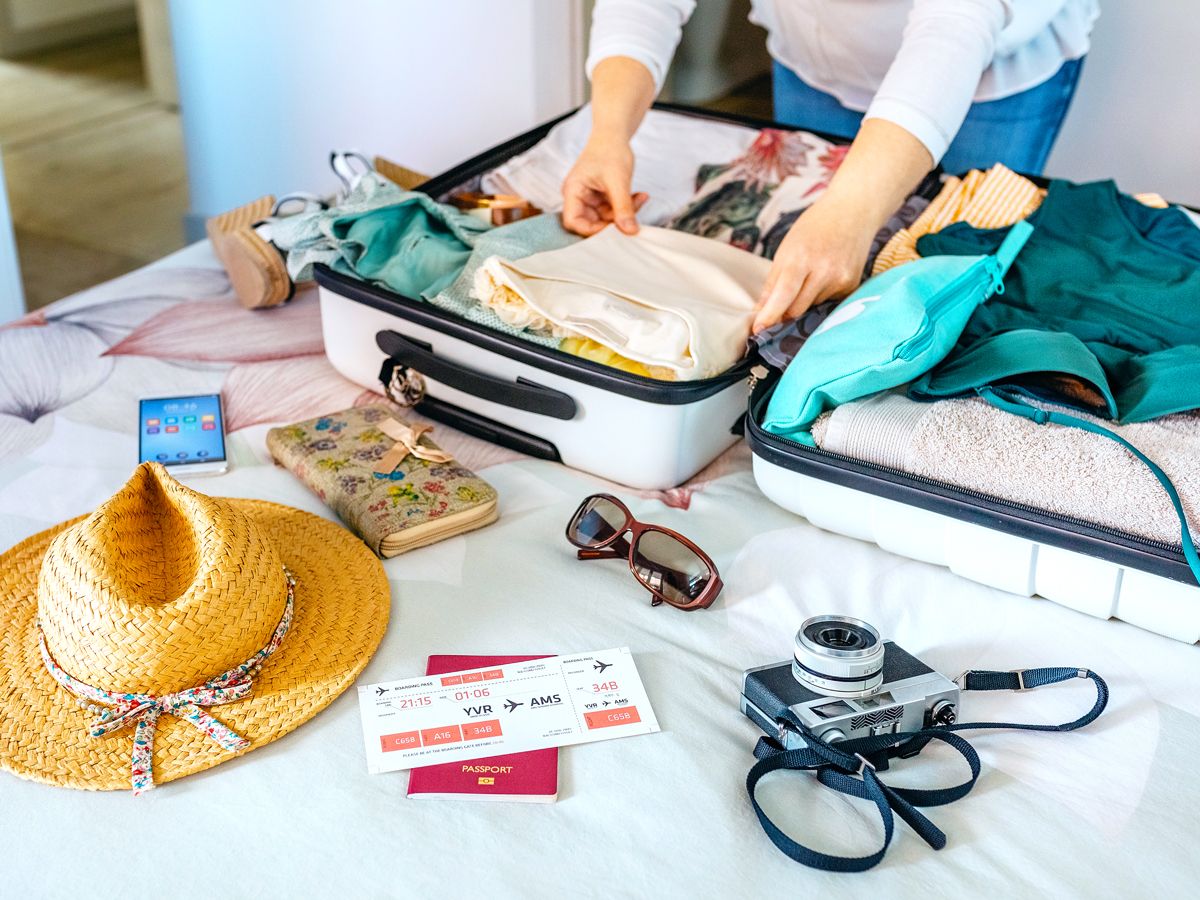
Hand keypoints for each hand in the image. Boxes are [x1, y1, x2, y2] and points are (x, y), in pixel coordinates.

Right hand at [561, 135, 647, 236]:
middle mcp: (579, 197)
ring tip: (640, 198)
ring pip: (607, 218)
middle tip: (631, 218)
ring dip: (625, 212)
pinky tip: (640, 196)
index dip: (590, 230)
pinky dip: (628, 206)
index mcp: (573, 191)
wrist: (615, 135)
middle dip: (613, 221)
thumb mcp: (618, 181)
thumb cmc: (609, 150)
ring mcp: (591, 198)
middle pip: (591, 222)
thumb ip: (623, 207)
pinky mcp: (602, 198)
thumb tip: (630, 231)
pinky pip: (615, 210)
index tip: (611, 230)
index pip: (573, 221)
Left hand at [752, 194, 874, 332]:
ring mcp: (840, 279)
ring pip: (812, 307)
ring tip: (810, 277)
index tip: (758, 330)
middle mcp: (824, 271)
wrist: (853, 211)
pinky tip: (825, 277)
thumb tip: (760, 311)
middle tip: (777, 309)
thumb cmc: (813, 228)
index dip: (770, 315)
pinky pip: (828, 302)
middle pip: (797, 309)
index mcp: (801, 258)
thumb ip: (773, 283)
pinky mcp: (852, 285)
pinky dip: (820, 296)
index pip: (783, 295)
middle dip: (784, 313)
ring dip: (804, 301)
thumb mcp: (786, 249)